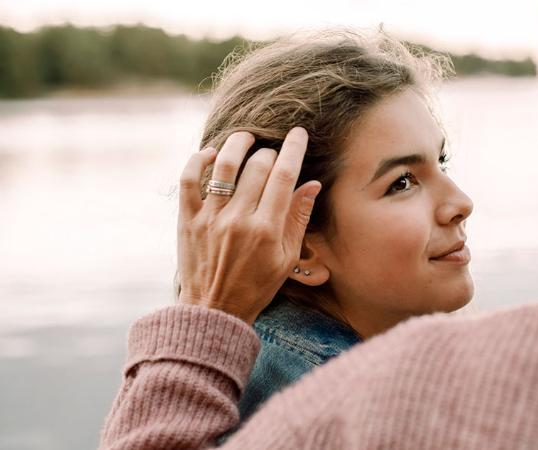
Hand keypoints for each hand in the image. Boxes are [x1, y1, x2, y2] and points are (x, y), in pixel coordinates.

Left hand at [176, 128, 319, 324]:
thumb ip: (298, 218)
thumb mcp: (287, 258)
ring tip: (247, 138)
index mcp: (267, 230)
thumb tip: (312, 184)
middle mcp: (239, 219)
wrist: (214, 310)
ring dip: (238, 143)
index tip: (299, 133)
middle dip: (270, 151)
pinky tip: (212, 153)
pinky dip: (199, 160)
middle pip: (258, 166)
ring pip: (225, 164)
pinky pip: (189, 179)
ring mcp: (210, 218)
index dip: (294, 148)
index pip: (285, 176)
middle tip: (273, 153)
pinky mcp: (187, 219)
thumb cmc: (256, 286)